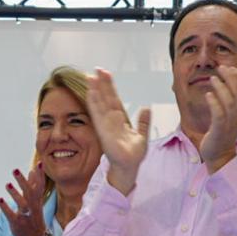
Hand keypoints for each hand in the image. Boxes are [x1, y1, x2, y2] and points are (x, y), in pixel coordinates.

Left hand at [0, 164, 49, 235]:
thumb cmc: (34, 217)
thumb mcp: (35, 201)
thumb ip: (33, 186)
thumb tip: (32, 170)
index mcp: (37, 200)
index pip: (40, 186)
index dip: (40, 175)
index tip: (39, 163)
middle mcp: (32, 207)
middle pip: (30, 193)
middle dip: (23, 182)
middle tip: (15, 170)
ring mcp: (25, 215)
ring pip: (21, 204)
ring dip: (15, 194)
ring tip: (7, 184)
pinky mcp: (17, 223)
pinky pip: (11, 215)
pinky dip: (5, 207)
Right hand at [84, 69, 149, 194]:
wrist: (129, 167)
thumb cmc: (133, 154)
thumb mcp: (142, 135)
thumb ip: (143, 122)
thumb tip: (146, 108)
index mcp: (119, 119)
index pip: (113, 99)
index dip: (109, 87)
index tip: (106, 74)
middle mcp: (110, 120)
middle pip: (105, 98)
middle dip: (101, 84)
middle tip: (97, 69)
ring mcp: (105, 124)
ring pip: (99, 103)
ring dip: (95, 90)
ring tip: (91, 77)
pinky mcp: (103, 130)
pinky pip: (97, 114)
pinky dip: (93, 103)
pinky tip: (90, 93)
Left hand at [199, 64, 236, 169]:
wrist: (219, 155)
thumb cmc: (223, 133)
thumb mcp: (232, 115)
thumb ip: (232, 100)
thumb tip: (227, 81)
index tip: (230, 67)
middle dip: (231, 77)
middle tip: (221, 68)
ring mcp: (231, 123)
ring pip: (230, 102)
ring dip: (221, 87)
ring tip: (213, 78)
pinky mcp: (220, 130)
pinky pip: (219, 114)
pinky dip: (214, 102)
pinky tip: (208, 95)